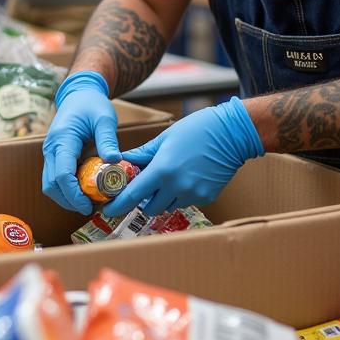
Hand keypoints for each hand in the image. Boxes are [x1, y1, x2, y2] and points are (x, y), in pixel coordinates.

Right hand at [42, 71, 119, 214]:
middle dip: (69, 200)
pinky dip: (66, 189)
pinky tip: (84, 191)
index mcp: (62, 139)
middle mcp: (51, 148)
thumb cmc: (92, 104)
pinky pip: (55, 178)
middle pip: (51, 185)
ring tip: (89, 201)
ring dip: (66, 197)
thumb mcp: (105, 118)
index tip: (89, 205)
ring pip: (50, 185)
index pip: (62, 174)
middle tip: (91, 207)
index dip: (73, 194)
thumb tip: (114, 162)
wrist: (79, 94)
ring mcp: (50, 153)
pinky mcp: (54, 156)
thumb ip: (108, 140)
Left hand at [103, 97, 264, 218]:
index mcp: (162, 171)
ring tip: (167, 178)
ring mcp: (193, 195)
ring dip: (162, 198)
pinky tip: (186, 177)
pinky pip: (186, 202)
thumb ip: (142, 154)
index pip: (133, 195)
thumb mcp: (164, 139)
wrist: (231, 134)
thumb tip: (123, 159)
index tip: (108, 209)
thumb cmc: (196, 130)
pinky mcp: (206, 197)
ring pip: (168, 206)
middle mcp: (177, 187)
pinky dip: (180, 195)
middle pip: (150, 207)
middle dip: (142, 201)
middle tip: (142, 187)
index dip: (118, 205)